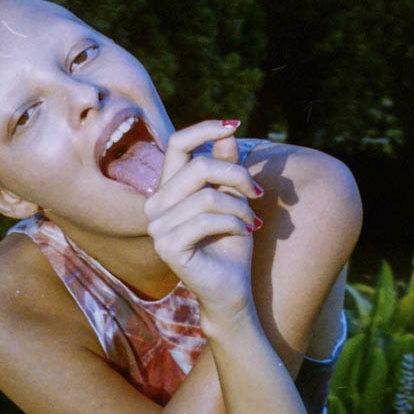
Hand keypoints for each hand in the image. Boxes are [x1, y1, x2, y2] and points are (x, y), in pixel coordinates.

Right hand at [144, 120, 263, 322]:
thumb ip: (226, 167)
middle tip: (258, 192)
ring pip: (207, 196)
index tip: (235, 124)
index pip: (176, 144)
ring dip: (240, 206)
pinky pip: (207, 220)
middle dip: (236, 176)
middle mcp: (155, 206)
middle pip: (198, 168)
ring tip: (251, 221)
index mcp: (167, 190)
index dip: (204, 129)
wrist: (231, 289)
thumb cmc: (231, 243)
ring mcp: (157, 228)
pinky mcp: (168, 247)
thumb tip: (227, 132)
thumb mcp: (234, 198)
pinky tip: (243, 232)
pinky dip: (234, 223)